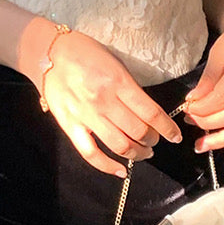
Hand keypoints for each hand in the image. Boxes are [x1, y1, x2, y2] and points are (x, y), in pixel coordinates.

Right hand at [39, 30, 182, 176]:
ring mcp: (86, 116)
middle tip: (155, 140)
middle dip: (152, 140)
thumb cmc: (85, 53)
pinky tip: (121, 171)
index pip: (151, 113)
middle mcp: (104, 102)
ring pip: (119, 145)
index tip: (175, 135)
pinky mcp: (70, 126)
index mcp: (118, 83)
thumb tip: (147, 112)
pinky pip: (91, 153)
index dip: (167, 128)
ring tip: (144, 152)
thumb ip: (130, 88)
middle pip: (138, 131)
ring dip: (137, 153)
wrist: (49, 53)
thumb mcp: (115, 63)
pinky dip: (108, 166)